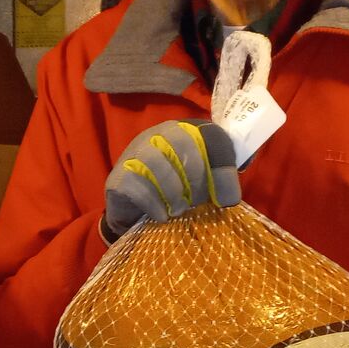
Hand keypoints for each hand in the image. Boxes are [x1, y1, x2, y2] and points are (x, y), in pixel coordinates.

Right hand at [102, 120, 240, 239]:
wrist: (135, 213)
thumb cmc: (174, 193)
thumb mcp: (202, 184)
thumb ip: (220, 181)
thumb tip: (229, 197)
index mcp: (184, 132)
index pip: (209, 133)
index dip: (222, 165)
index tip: (228, 199)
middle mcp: (158, 135)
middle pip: (183, 142)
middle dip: (197, 177)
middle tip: (199, 201)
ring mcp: (135, 153)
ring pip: (157, 161)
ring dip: (174, 190)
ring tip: (180, 209)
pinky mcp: (119, 177)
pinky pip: (137, 185)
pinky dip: (154, 204)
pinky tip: (162, 215)